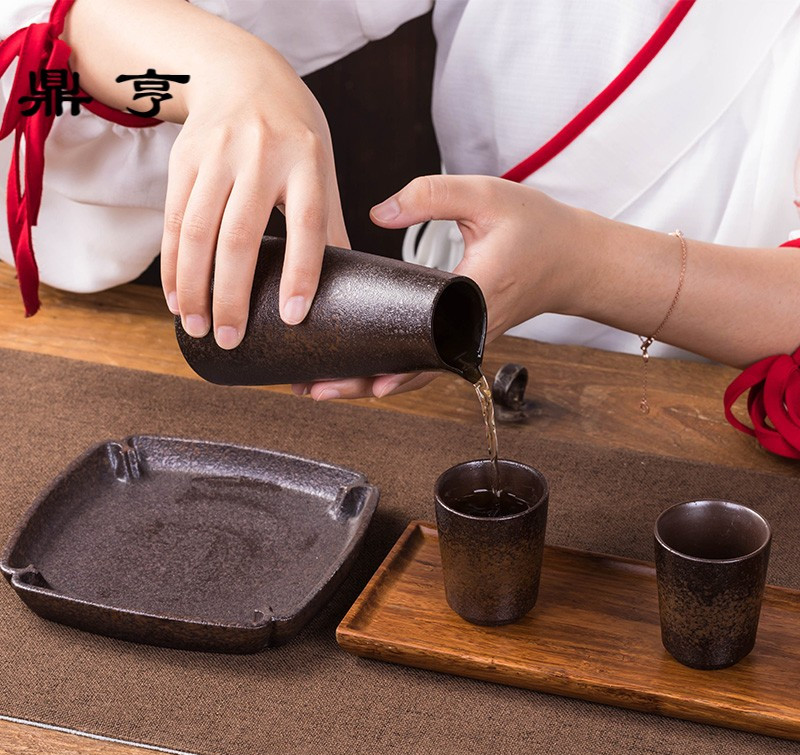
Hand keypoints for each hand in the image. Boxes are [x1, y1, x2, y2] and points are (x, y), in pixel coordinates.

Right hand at [160, 39, 347, 348]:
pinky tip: (176, 297)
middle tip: (231, 340)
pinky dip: (173, 264)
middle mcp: (260, 156)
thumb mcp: (322, 167)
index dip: (301, 273)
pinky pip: (173, 220)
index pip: (307, 225)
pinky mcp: (183, 159)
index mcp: (307, 161)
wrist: (243, 72)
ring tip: (197, 327)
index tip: (293, 318)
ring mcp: (216, 155)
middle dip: (231, 295)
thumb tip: (348, 286)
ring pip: (198, 232)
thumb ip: (330, 224)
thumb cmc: (294, 132)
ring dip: (194, 287)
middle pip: (239, 236)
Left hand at [303, 174, 580, 400]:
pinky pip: (421, 360)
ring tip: (321, 387)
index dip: (376, 366)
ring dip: (367, 382)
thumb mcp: (486, 197)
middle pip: (405, 373)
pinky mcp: (462, 336)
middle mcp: (466, 334)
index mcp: (470, 304)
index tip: (335, 373)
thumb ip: (431, 195)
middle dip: (357, 383)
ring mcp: (464, 340)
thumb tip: (378, 211)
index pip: (417, 346)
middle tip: (309, 388)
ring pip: (411, 374)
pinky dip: (389, 368)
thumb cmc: (537, 229)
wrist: (575, 258)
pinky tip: (359, 369)